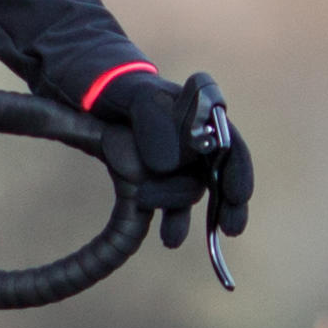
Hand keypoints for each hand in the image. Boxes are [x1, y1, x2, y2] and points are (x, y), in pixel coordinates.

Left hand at [107, 67, 255, 248]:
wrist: (89, 95)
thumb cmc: (117, 89)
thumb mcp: (130, 93)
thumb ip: (150, 116)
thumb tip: (166, 163)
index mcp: (198, 110)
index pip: (228, 142)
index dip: (237, 169)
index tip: (238, 194)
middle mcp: (196, 136)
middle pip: (221, 172)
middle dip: (228, 202)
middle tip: (231, 228)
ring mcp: (179, 158)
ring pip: (192, 190)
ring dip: (182, 213)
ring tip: (169, 236)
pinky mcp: (159, 178)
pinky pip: (172, 202)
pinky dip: (173, 221)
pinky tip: (169, 239)